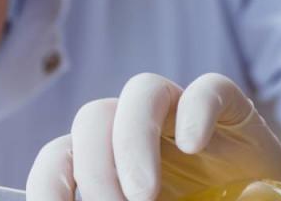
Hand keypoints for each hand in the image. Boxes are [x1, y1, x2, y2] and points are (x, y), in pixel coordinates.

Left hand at [26, 73, 280, 200]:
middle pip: (94, 117)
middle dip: (95, 168)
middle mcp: (137, 130)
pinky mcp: (232, 111)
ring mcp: (181, 115)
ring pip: (142, 91)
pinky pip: (210, 89)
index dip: (48, 181)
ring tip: (144, 194)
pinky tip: (194, 147)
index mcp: (107, 161)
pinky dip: (197, 113)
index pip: (59, 154)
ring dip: (133, 142)